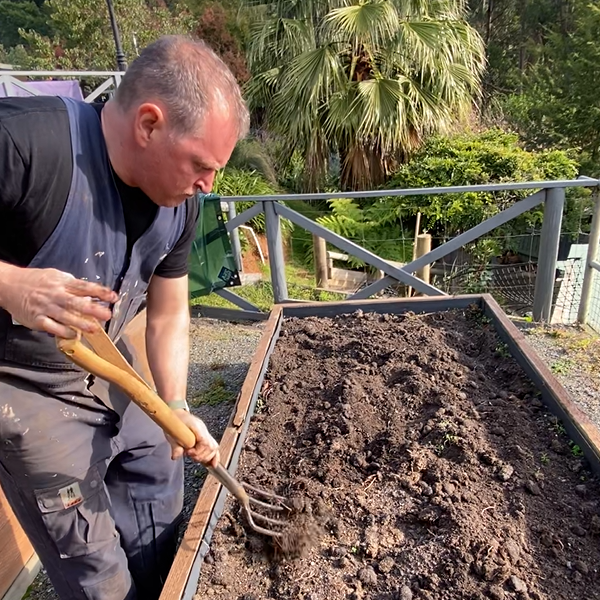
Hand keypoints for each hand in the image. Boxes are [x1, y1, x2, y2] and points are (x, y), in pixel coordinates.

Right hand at [0, 264, 117, 337]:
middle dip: (93, 309)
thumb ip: (73, 285)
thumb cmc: (36, 281)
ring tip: (94, 329)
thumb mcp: (56, 276)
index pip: (84, 287)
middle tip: (107, 315)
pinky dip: (64, 331)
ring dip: (81, 323)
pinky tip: (75, 334)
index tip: (113, 297)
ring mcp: (45, 307)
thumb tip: (92, 293)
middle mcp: (55, 294)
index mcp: (62, 282)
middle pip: (76, 302)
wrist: (9, 285)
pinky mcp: (37, 319)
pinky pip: (52, 327)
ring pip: (65, 316)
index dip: (100, 292)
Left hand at [168, 409, 219, 466]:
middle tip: (192, 457)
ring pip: (214, 447)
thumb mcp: (171, 434)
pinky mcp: (206, 437)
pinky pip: (214, 447)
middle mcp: (204, 430)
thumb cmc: (174, 422)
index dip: (198, 451)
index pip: (205, 442)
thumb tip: (176, 457)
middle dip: (202, 456)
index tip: (189, 453)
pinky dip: (214, 456)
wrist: (177, 414)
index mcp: (197, 427)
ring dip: (207, 457)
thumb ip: (175, 446)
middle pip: (211, 446)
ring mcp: (206, 433)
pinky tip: (213, 464)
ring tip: (197, 458)